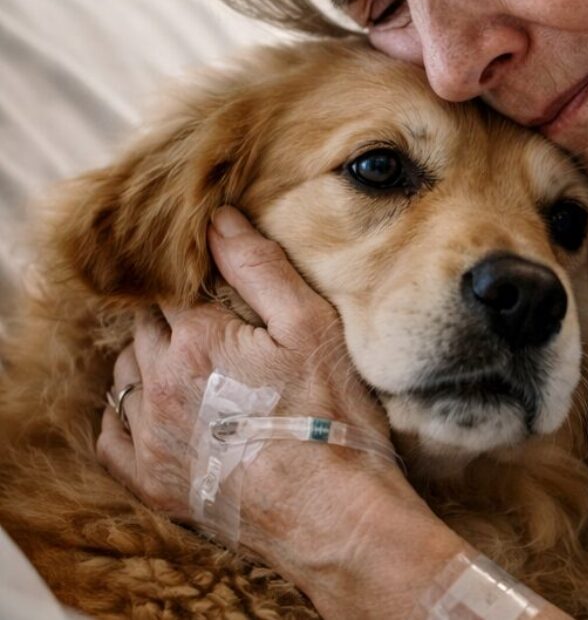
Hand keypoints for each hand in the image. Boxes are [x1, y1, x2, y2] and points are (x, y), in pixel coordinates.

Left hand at [95, 206, 408, 557]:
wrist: (332, 514)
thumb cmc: (331, 418)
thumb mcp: (311, 327)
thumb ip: (259, 267)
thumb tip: (218, 218)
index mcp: (197, 339)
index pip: (173, 287)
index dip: (195, 278)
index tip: (216, 283)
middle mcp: (159, 383)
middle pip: (146, 327)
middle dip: (173, 317)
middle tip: (213, 324)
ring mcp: (150, 435)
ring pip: (124, 374)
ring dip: (148, 360)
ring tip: (190, 363)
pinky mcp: (152, 480)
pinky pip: (110, 435)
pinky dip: (124, 414)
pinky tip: (153, 409)